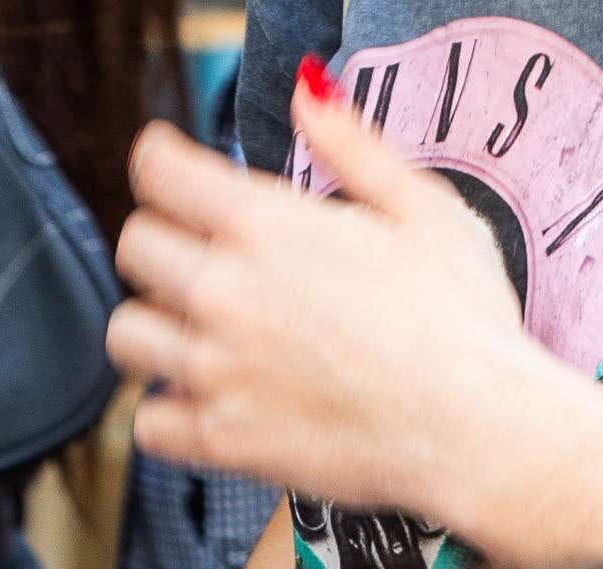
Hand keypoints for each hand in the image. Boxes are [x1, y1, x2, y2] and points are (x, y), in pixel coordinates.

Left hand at [107, 84, 568, 518]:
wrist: (476, 426)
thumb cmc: (462, 317)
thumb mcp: (422, 207)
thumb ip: (352, 147)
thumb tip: (307, 95)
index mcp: (266, 228)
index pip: (159, 176)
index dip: (159, 165)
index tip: (165, 171)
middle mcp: (223, 294)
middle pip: (134, 248)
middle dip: (163, 241)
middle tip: (200, 252)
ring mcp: (211, 369)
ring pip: (126, 333)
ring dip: (155, 324)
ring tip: (202, 327)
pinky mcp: (215, 438)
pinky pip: (147, 420)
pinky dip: (168, 410)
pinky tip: (209, 395)